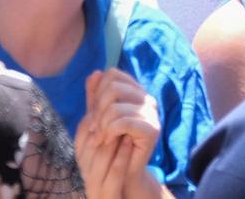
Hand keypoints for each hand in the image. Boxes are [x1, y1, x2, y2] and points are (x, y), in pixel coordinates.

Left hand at [74, 70, 160, 198]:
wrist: (123, 172)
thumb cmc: (110, 142)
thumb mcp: (99, 116)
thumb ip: (96, 95)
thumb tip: (95, 73)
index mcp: (135, 91)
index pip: (112, 74)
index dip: (98, 91)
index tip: (92, 112)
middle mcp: (147, 98)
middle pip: (113, 87)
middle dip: (98, 109)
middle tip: (94, 128)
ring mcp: (152, 113)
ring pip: (115, 107)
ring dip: (101, 124)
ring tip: (99, 137)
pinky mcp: (152, 129)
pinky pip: (122, 122)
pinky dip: (109, 132)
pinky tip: (108, 141)